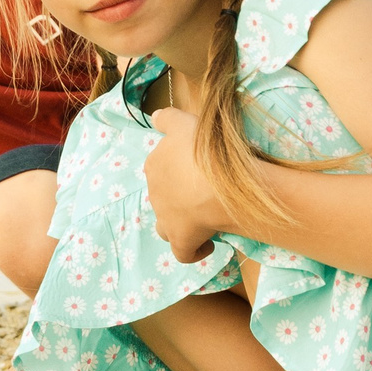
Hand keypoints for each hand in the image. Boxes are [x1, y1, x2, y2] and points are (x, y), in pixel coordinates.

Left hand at [144, 108, 232, 262]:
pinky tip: (207, 246)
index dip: (176, 170)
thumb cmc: (202, 149)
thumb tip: (153, 118)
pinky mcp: (181, 240)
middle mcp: (155, 193)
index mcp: (154, 165)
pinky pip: (183, 253)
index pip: (159, 168)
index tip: (196, 169)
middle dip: (177, 196)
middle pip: (162, 196)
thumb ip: (167, 119)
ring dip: (178, 222)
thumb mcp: (184, 122)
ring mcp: (166, 219)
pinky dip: (194, 251)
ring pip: (165, 224)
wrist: (217, 182)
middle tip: (202, 192)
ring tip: (200, 218)